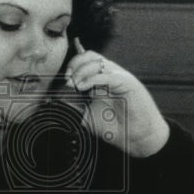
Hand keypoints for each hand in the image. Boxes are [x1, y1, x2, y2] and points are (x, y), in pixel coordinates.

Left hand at [65, 38, 169, 157]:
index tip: (64, 81)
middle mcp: (110, 75)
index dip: (72, 65)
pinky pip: (108, 75)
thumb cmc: (115, 127)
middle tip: (69, 81)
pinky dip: (93, 78)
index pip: (85, 60)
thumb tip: (56, 99)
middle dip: (75, 64)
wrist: (137, 138)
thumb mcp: (87, 116)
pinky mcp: (127, 83)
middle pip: (90, 55)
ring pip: (98, 62)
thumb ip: (74, 105)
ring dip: (82, 71)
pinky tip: (84, 87)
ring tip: (75, 85)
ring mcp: (119, 77)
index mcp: (100, 79)